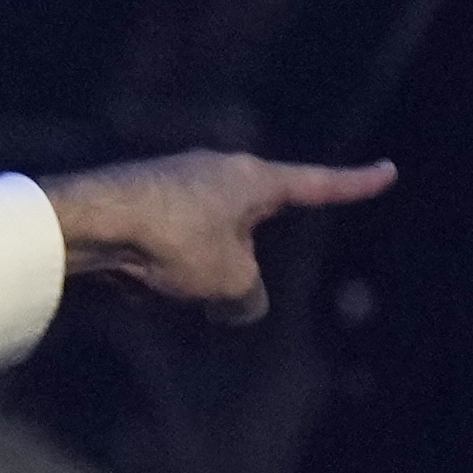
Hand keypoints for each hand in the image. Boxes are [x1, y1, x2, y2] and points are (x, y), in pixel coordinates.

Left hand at [39, 150, 397, 323]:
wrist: (86, 221)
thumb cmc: (170, 242)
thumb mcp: (228, 282)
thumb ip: (249, 297)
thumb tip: (239, 303)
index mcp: (254, 179)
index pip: (318, 184)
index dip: (355, 184)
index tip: (386, 171)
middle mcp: (217, 170)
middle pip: (245, 235)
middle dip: (226, 271)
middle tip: (201, 288)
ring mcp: (174, 182)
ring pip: (198, 252)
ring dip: (184, 279)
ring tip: (153, 280)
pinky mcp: (137, 201)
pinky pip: (159, 253)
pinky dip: (152, 273)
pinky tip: (126, 278)